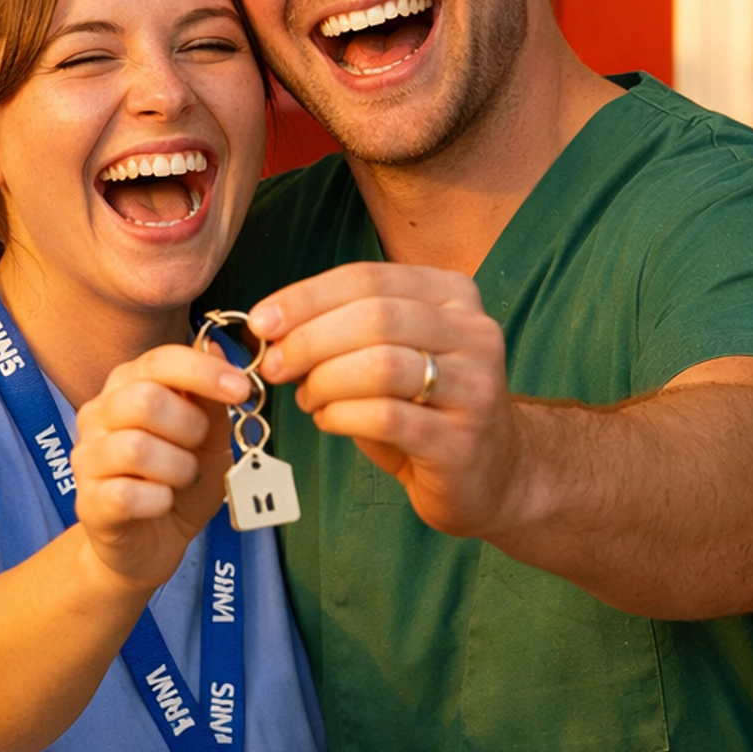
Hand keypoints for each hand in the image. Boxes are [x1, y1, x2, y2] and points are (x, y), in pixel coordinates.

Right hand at [72, 346, 250, 595]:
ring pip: (136, 448)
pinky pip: (127, 494)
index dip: (203, 371)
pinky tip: (163, 502)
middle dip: (190, 426)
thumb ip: (211, 401)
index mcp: (127, 387)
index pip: (159, 361)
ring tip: (183, 479)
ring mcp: (88, 458)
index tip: (240, 389)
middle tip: (200, 448)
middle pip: (144, 400)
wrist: (150, 544)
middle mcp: (99, 415)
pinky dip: (159, 500)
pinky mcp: (88, 501)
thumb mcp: (208, 441)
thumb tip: (216, 349)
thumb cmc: (178, 484)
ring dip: (178, 467)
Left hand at [248, 262, 517, 538]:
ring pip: (381, 365)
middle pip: (373, 317)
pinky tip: (329, 420)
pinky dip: (342, 417)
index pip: (368, 278)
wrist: (491, 473)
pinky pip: (386, 417)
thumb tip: (271, 328)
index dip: (306, 297)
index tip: (262, 322)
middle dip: (310, 340)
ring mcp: (474, 386)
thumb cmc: (425, 408)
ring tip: (308, 398)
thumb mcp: (392, 353)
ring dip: (325, 381)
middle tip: (276, 366)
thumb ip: (345, 331)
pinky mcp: (461, 439)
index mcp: (453, 295)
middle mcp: (474, 332)